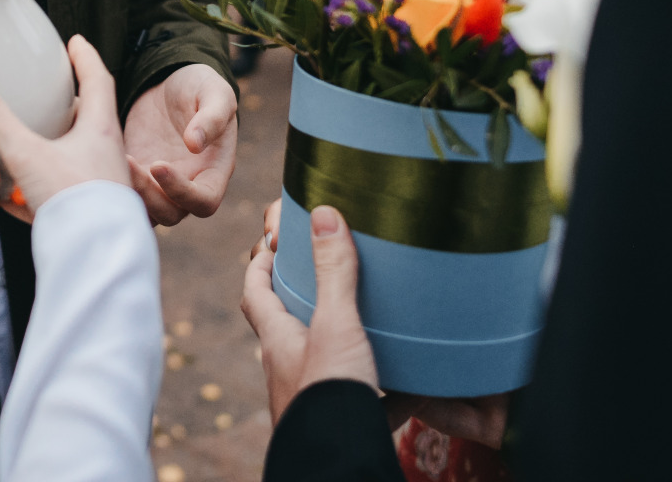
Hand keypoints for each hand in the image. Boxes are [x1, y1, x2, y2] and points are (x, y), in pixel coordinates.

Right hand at [0, 36, 129, 222]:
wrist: (94, 263)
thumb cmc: (75, 202)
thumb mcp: (27, 152)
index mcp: (101, 130)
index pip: (98, 79)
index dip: (85, 57)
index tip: (74, 41)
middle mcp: (106, 155)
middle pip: (89, 119)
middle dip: (68, 103)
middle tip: (47, 91)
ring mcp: (96, 186)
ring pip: (72, 157)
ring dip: (51, 145)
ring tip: (24, 139)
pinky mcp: (83, 214)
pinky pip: (60, 192)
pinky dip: (39, 185)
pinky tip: (14, 195)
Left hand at [124, 63, 237, 224]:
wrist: (169, 84)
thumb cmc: (199, 87)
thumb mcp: (214, 92)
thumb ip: (212, 116)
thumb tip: (196, 143)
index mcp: (214, 171)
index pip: (205, 200)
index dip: (183, 192)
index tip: (159, 165)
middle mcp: (187, 185)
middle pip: (170, 213)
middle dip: (148, 195)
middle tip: (128, 162)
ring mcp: (159, 184)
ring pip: (144, 210)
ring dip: (127, 192)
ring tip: (112, 159)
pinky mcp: (134, 175)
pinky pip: (123, 192)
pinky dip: (110, 181)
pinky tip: (98, 155)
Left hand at [249, 203, 510, 444]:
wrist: (339, 464)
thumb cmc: (329, 396)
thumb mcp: (335, 325)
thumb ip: (334, 273)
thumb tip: (323, 214)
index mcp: (279, 340)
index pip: (255, 291)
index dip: (260, 263)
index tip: (274, 241)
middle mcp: (290, 368)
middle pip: (289, 323)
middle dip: (306, 297)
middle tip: (332, 274)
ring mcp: (314, 396)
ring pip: (327, 360)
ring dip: (346, 341)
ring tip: (378, 320)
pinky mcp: (343, 420)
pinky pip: (367, 399)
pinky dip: (388, 389)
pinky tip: (416, 384)